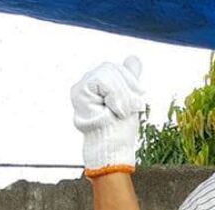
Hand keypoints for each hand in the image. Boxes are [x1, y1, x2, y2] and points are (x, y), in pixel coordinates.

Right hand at [70, 57, 144, 171]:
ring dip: (121, 94)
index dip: (131, 83)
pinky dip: (113, 95)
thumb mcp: (131, 99)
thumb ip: (130, 78)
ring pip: (107, 72)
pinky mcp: (78, 91)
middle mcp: (91, 82)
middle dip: (127, 89)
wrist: (113, 145)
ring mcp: (83, 86)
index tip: (135, 104)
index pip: (120, 68)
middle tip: (129, 109)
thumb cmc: (120, 129)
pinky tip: (112, 108)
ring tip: (121, 111)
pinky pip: (101, 80)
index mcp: (103, 83)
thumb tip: (133, 59)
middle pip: (112, 68)